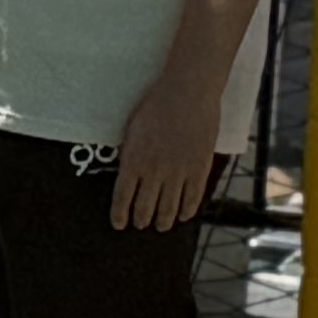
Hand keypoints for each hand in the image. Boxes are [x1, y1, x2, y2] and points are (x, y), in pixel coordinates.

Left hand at [98, 60, 228, 230]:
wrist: (187, 92)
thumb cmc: (155, 105)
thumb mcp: (131, 130)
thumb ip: (129, 154)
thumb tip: (126, 173)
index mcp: (133, 162)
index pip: (122, 198)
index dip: (119, 215)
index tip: (118, 224)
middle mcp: (154, 172)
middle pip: (145, 208)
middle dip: (141, 220)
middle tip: (141, 224)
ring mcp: (178, 172)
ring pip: (169, 208)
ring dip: (163, 221)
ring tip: (161, 226)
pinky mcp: (199, 169)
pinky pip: (192, 198)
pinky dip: (187, 211)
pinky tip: (183, 215)